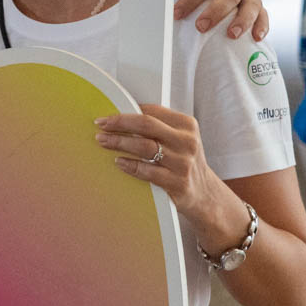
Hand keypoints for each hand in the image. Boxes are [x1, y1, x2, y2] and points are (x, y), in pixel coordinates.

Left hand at [95, 103, 240, 243]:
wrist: (204, 194)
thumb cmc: (183, 161)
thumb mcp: (179, 138)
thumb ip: (158, 126)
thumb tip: (121, 117)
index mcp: (187, 125)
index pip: (152, 111)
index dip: (126, 111)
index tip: (107, 115)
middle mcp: (187, 142)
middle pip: (147, 125)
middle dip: (120, 123)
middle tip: (101, 125)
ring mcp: (184, 163)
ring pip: (144, 147)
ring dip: (119, 143)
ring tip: (104, 141)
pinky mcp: (178, 184)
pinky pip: (147, 171)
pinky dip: (130, 165)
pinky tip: (119, 162)